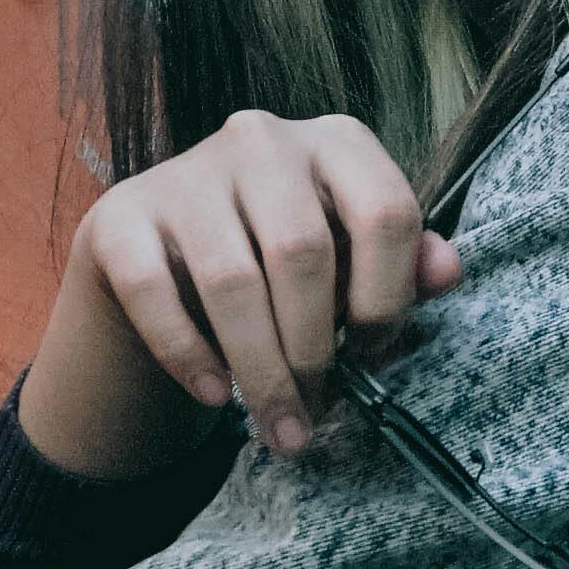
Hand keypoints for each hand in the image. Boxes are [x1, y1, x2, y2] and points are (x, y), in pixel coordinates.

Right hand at [25, 110, 464, 467]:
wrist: (161, 268)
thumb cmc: (278, 266)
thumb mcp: (348, 261)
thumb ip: (402, 264)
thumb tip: (448, 270)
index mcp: (336, 142)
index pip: (386, 212)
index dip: (387, 299)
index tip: (370, 356)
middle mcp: (260, 139)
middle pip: (303, 253)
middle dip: (314, 351)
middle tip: (314, 412)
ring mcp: (184, 173)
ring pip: (231, 281)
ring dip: (259, 371)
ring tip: (278, 428)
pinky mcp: (120, 216)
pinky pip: (156, 292)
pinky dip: (188, 354)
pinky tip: (213, 394)